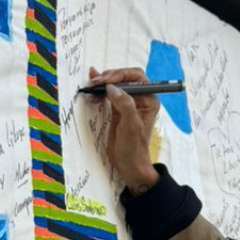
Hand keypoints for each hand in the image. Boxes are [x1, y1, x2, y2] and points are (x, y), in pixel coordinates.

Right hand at [89, 65, 159, 192]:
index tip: (105, 81)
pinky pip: (108, 95)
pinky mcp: (117, 110)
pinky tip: (91, 89)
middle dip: (109, 77)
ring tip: (90, 85)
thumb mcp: (130, 125)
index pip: (135, 77)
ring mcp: (127, 103)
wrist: (128, 164)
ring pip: (115, 85)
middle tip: (95, 82)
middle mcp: (140, 98)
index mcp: (148, 99)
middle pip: (124, 78)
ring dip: (102, 82)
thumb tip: (111, 87)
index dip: (120, 75)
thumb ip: (124, 104)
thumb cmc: (133, 147)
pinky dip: (99, 91)